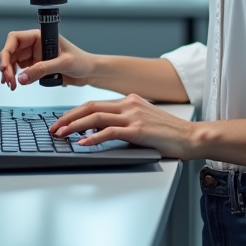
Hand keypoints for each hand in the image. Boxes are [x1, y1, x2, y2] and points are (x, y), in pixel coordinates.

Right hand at [0, 30, 96, 88]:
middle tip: (8, 80)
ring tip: (11, 85)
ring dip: (9, 74)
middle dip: (7, 66)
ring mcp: (34, 57)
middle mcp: (35, 45)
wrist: (90, 72)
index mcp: (40, 36)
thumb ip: (42, 69)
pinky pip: (21, 72)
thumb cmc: (82, 61)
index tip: (5, 65)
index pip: (15, 38)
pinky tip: (16, 84)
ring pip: (13, 63)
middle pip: (11, 52)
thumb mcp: (63, 63)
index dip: (7, 50)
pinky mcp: (36, 67)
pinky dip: (16, 78)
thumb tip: (23, 77)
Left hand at [49, 93, 195, 158]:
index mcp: (129, 101)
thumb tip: (96, 133)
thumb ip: (122, 124)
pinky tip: (83, 144)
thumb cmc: (168, 134)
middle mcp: (129, 104)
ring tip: (62, 135)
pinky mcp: (138, 130)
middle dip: (68, 117)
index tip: (61, 121)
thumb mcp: (142, 122)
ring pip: (96, 117)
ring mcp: (133, 116)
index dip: (74, 113)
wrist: (191, 137)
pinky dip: (93, 138)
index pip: (94, 104)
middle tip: (54, 128)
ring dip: (75, 126)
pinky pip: (110, 132)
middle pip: (90, 107)